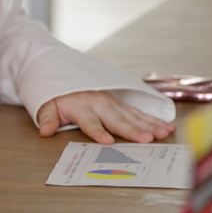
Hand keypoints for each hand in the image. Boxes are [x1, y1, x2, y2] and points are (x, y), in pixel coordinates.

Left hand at [37, 91, 173, 143]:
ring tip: (164, 133)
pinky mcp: (120, 103)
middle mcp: (100, 104)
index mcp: (81, 107)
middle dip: (134, 130)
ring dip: (150, 124)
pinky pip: (138, 112)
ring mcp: (112, 103)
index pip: (90, 122)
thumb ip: (47, 118)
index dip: (98, 132)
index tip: (107, 141)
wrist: (63, 71)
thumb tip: (45, 130)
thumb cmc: (56, 94)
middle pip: (118, 120)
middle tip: (149, 139)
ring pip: (133, 116)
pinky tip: (166, 126)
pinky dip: (152, 119)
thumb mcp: (46, 104)